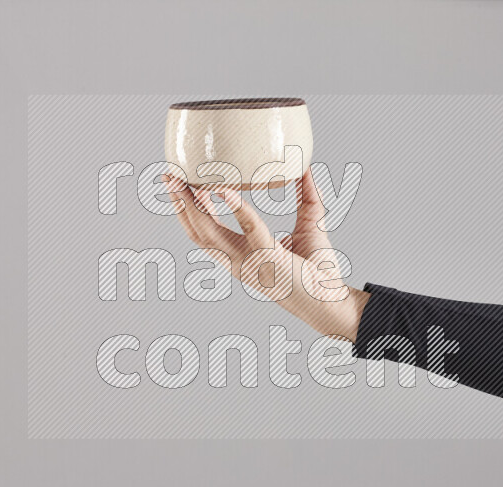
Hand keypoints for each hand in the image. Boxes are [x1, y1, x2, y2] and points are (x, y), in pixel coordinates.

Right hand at [168, 169, 369, 340]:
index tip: (181, 183)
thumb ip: (307, 197)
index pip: (205, 233)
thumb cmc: (319, 272)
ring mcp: (251, 264)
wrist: (334, 303)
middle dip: (180, 205)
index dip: (189, 209)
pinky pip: (251, 231)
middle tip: (169, 177)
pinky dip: (237, 210)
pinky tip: (226, 190)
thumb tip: (306, 168)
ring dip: (194, 206)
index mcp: (241, 256)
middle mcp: (239, 263)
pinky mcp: (271, 261)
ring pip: (211, 234)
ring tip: (185, 180)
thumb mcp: (310, 225)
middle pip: (198, 232)